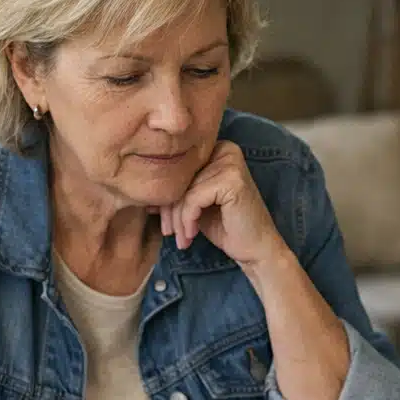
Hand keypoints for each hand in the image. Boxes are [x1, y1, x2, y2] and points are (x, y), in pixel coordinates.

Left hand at [159, 141, 284, 266]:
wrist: (256, 249)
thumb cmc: (226, 227)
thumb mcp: (196, 205)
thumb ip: (175, 193)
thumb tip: (143, 191)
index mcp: (217, 149)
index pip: (180, 169)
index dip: (167, 196)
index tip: (163, 221)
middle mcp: (225, 150)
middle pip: (181, 178)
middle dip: (170, 209)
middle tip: (169, 233)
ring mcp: (230, 163)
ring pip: (184, 190)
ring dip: (178, 219)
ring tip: (181, 238)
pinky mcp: (232, 180)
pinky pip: (193, 198)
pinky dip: (188, 220)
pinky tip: (191, 235)